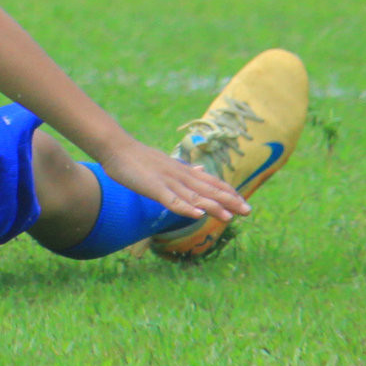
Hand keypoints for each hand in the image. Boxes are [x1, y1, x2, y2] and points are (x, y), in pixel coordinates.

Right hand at [93, 139, 251, 226]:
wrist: (117, 148)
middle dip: (229, 201)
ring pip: (194, 196)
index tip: (243, 202)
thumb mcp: (168, 163)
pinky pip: (172, 200)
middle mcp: (180, 176)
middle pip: (208, 190)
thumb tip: (203, 171)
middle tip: (248, 211)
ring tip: (229, 217)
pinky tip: (197, 215)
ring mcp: (168, 181)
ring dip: (213, 206)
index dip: (228, 192)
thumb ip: (186, 170)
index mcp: (184, 171)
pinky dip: (185, 208)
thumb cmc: (140, 158)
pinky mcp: (154, 188)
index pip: (211, 182)